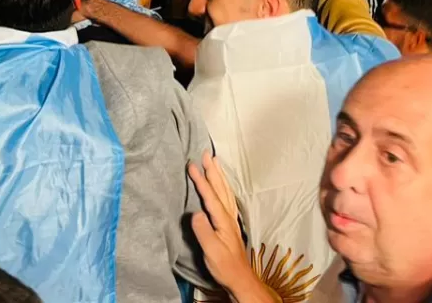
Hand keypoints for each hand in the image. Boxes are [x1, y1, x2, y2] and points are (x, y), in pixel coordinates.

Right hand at [189, 152, 255, 292]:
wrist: (240, 277)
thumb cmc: (224, 265)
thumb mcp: (211, 250)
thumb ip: (203, 231)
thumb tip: (195, 212)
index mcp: (223, 220)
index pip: (210, 196)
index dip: (201, 180)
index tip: (192, 165)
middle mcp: (228, 216)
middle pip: (221, 189)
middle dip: (213, 171)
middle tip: (206, 154)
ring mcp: (231, 219)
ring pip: (225, 192)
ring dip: (219, 176)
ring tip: (214, 162)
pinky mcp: (230, 223)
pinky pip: (227, 198)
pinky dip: (223, 187)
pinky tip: (221, 185)